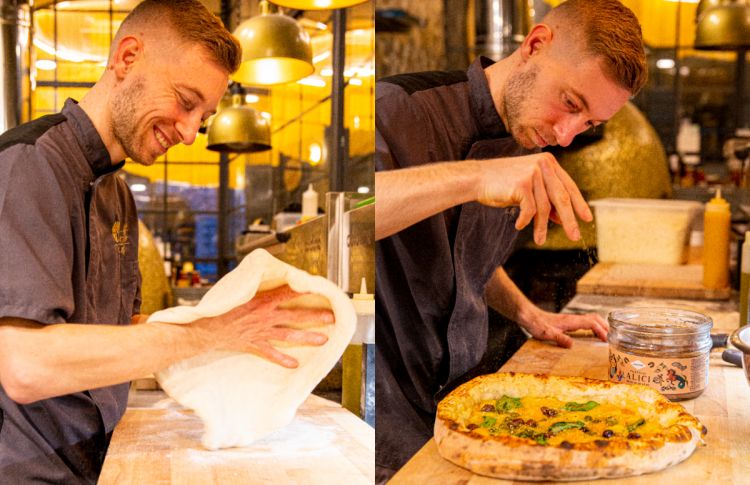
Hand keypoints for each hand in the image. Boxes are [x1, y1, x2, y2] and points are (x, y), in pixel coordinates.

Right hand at [191, 285, 333, 367]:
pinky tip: (295, 364)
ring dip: (306, 338)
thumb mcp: (238, 291)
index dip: (303, 291)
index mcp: (260, 300)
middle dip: (314, 317)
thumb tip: (266, 277)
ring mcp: (260, 332)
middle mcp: (263, 316)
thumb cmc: (220, 308)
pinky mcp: (253, 344)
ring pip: (288, 335)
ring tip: (323, 340)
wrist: (204, 328)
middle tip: (331, 318)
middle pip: (294, 316)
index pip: (287, 293)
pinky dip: (282, 359)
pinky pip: (270, 353)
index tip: (319, 290)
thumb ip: (254, 287)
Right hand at [473, 152, 591, 244]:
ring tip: (539, 240)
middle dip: (569, 219)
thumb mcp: (528, 190)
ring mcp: (533, 173)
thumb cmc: (501, 184)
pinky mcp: (522, 183)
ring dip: (541, 226)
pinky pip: (530, 209)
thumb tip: (562, 218)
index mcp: (548, 162)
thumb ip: (545, 199)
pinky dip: (525, 221)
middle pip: (562, 197)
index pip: (569, 186)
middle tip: (575, 236)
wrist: (477, 178)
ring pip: (545, 207)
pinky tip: (518, 225)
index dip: (579, 204)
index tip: (587, 218)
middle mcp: (543, 165)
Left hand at [518, 307, 607, 347]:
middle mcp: (573, 319)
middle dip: (605, 326)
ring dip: (600, 325)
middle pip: (594, 318)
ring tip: (606, 336)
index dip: (601, 331)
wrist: (529, 316)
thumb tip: (571, 345)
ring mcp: (570, 319)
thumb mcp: (547, 334)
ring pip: (590, 319)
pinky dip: (592, 326)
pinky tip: (591, 334)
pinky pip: (584, 322)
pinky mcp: (567, 322)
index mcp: (570, 321)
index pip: (591, 323)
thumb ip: (559, 338)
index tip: (607, 340)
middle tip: (612, 337)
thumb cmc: (537, 324)